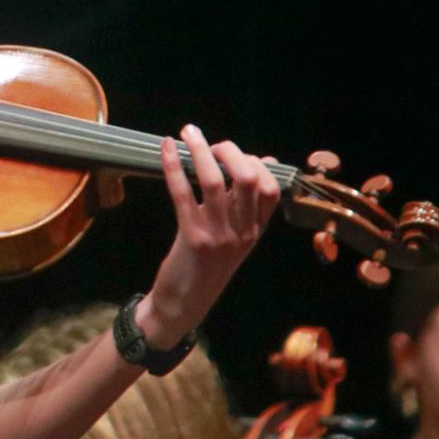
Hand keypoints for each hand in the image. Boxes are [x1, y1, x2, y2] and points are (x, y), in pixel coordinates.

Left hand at [139, 125, 279, 346]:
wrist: (184, 305)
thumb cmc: (205, 266)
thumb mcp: (233, 237)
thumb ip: (242, 205)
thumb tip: (261, 161)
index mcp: (255, 231)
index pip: (271, 187)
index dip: (255, 162)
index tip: (233, 153)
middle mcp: (243, 232)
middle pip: (248, 178)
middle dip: (231, 151)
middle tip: (211, 142)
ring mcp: (219, 236)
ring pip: (215, 181)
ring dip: (201, 150)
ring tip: (188, 133)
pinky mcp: (193, 238)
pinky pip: (183, 193)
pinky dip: (173, 165)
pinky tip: (167, 148)